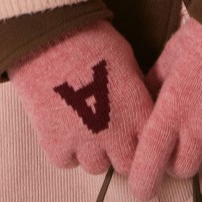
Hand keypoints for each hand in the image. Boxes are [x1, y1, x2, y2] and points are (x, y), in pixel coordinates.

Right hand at [8, 20, 153, 176]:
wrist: (49, 36)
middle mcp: (117, 135)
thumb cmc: (91, 39)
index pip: (151, 148)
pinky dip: (65, 148)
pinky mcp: (56, 145)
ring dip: (92, 151)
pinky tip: (63, 124)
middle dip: (120, 151)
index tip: (136, 135)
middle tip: (110, 131)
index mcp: (139, 113)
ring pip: (96, 166)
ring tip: (83, 123)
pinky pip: (66, 161)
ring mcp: (86, 144)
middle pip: (126, 165)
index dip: (143, 141)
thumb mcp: (127, 61)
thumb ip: (135, 93)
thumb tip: (138, 109)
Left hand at [127, 17, 201, 201]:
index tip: (142, 189)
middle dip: (179, 158)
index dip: (143, 181)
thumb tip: (147, 100)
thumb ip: (156, 82)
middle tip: (185, 138)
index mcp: (171, 111)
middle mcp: (198, 131)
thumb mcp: (171, 54)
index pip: (149, 161)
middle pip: (182, 169)